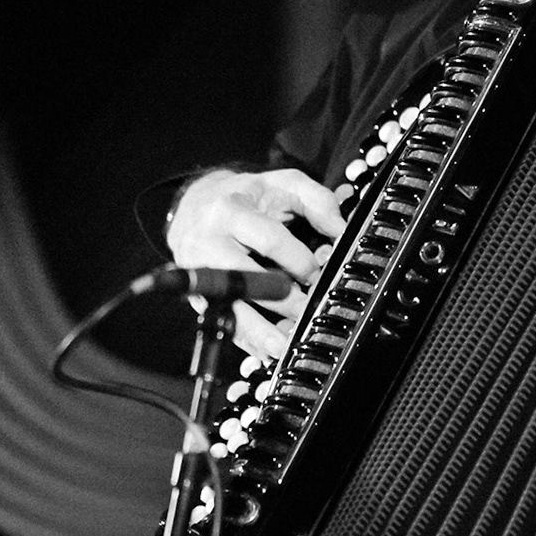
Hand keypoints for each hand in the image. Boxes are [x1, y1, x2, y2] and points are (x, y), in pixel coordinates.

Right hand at [164, 167, 345, 360]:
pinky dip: (243, 338)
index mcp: (232, 210)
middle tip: (307, 312)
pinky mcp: (198, 294)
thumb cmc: (247, 197)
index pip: (269, 239)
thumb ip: (317, 201)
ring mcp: (200, 272)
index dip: (298, 260)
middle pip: (243, 277)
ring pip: (227, 305)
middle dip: (279, 300)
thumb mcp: (282, 184)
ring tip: (281, 347)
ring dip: (256, 330)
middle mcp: (209, 241)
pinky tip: (263, 351)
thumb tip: (341, 230)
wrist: (194, 205)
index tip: (318, 274)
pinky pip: (220, 320)